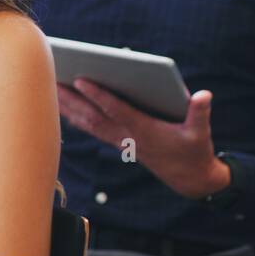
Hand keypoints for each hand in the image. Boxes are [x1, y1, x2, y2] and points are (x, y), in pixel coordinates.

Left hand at [57, 79, 230, 199]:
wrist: (188, 178)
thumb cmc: (194, 151)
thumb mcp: (201, 133)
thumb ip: (200, 113)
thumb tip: (204, 95)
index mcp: (144, 131)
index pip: (116, 111)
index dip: (99, 96)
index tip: (81, 80)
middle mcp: (126, 136)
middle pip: (92, 116)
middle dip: (72, 99)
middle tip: (52, 78)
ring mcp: (119, 140)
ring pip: (86, 123)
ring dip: (67, 106)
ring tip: (50, 85)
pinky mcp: (117, 142)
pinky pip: (90, 128)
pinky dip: (74, 116)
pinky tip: (61, 103)